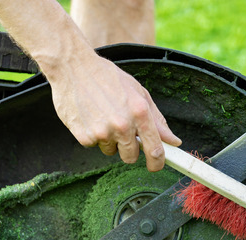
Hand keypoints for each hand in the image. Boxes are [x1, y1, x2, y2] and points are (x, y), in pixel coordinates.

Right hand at [47, 56, 181, 171]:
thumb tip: (173, 141)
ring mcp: (102, 132)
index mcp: (140, 112)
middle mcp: (122, 125)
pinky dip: (92, 135)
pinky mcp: (84, 136)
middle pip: (131, 157)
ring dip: (109, 140)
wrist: (73, 68)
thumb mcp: (138, 93)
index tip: (155, 165)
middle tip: (121, 131)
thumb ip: (157, 120)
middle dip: (129, 149)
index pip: (155, 150)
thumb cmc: (107, 78)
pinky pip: (93, 145)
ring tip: (102, 116)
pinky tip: (89, 116)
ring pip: (110, 151)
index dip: (157, 162)